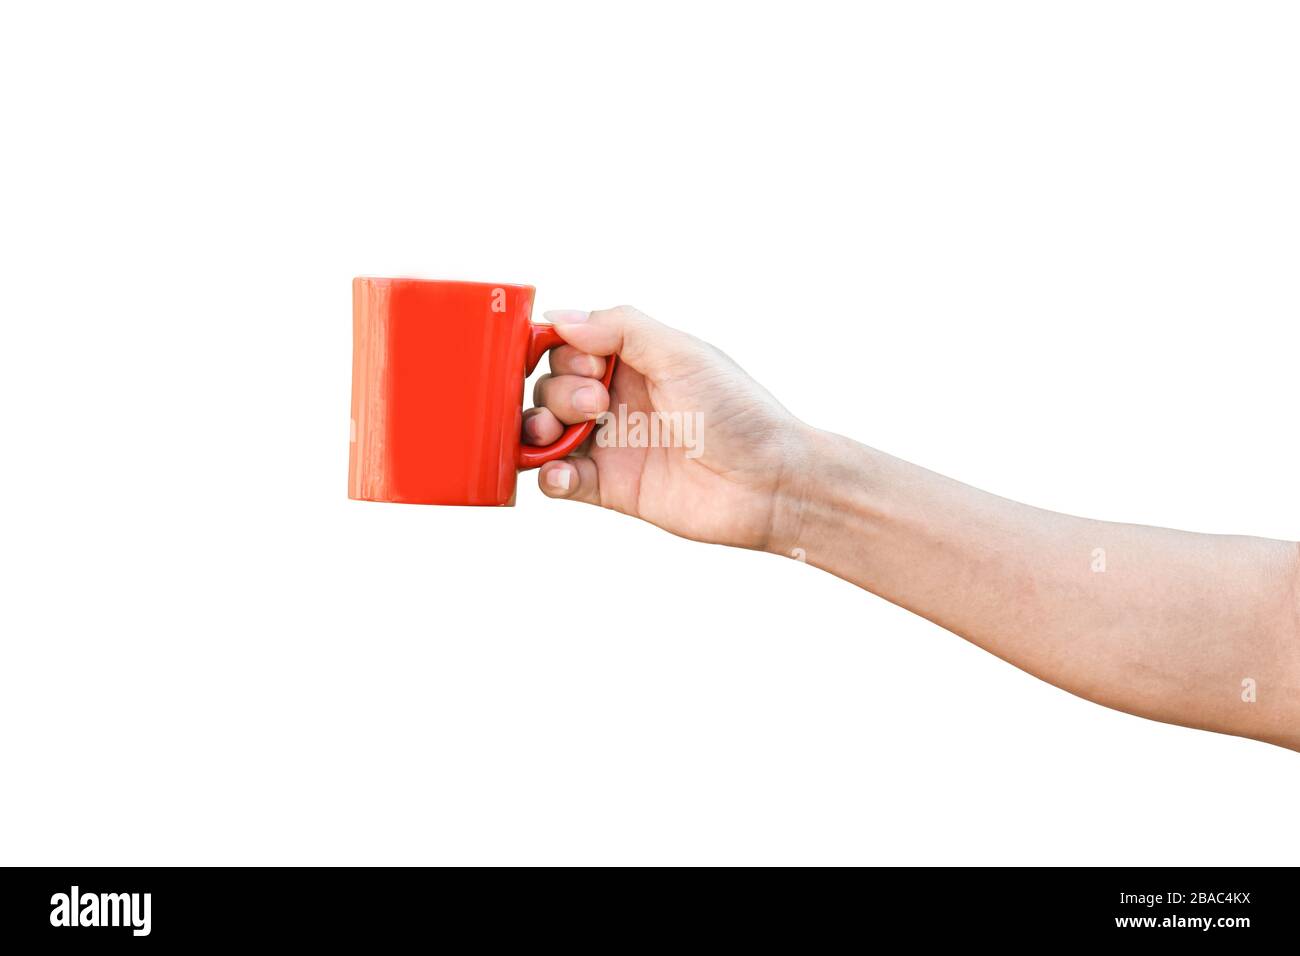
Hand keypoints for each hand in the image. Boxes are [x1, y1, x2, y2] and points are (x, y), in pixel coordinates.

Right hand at [524, 305, 806, 549]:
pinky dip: (548, 477)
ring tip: (556, 436)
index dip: (563, 351)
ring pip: (546, 431)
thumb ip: (619, 329)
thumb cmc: (737, 412)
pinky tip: (564, 475)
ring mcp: (612, 444)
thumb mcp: (681, 354)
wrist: (770, 482)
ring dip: (537, 429)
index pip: (571, 345)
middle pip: (551, 386)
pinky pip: (559, 481)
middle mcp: (619, 399)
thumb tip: (558, 316)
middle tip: (597, 403)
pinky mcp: (611, 488)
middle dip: (558, 391)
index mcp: (635, 360)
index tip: (588, 363)